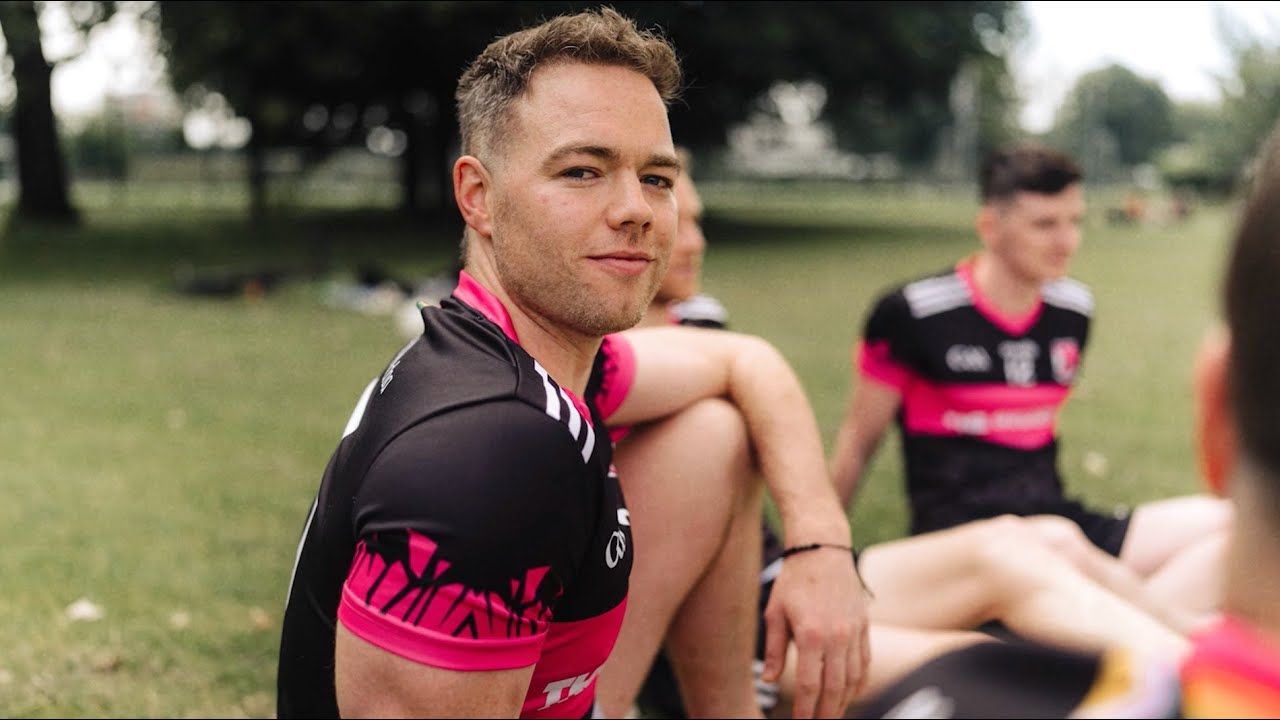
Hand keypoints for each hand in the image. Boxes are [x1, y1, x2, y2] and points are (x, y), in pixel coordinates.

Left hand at [760, 546, 870, 717]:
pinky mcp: (865, 626)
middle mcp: (837, 636)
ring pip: (854, 679)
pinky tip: (850, 693)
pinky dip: (859, 683)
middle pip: (835, 688)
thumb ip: (775, 649)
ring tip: (832, 714)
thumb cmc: (794, 579)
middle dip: (826, 713)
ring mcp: (855, 632)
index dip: (806, 710)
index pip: (810, 685)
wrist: (823, 548)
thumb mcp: (775, 612)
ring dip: (843, 702)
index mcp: (811, 634)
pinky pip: (865, 663)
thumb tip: (769, 680)